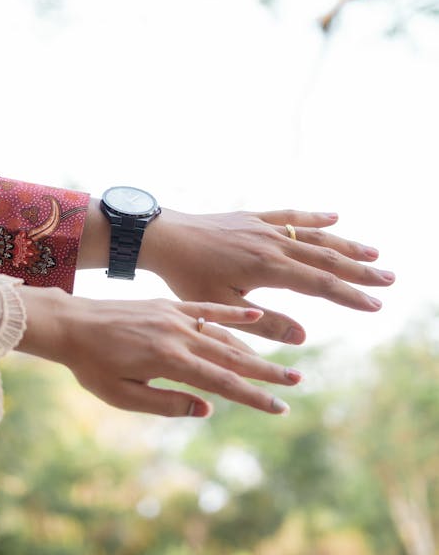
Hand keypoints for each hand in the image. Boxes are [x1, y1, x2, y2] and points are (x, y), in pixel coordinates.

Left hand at [17, 288, 302, 416]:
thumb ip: (166, 402)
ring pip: (224, 334)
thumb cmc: (92, 365)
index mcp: (168, 360)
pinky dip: (232, 313)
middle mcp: (179, 335)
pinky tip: (254, 313)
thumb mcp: (122, 395)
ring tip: (283, 359)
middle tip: (296, 383)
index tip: (279, 408)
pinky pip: (207, 309)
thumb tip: (207, 409)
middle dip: (266, 373)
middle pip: (232, 357)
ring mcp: (176, 317)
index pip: (221, 382)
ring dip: (256, 349)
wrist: (71, 323)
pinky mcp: (169, 306)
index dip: (253, 397)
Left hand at [139, 208, 394, 342]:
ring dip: (346, 245)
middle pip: (326, 258)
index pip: (320, 284)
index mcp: (268, 268)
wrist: (165, 238)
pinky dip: (314, 218)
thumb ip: (262, 324)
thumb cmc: (187, 277)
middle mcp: (273, 244)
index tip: (376, 304)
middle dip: (360, 270)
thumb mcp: (222, 308)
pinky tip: (334, 217)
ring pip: (314, 236)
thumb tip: (303, 338)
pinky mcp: (254, 218)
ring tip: (374, 252)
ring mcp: (264, 228)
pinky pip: (290, 216)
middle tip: (390, 278)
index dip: (350, 295)